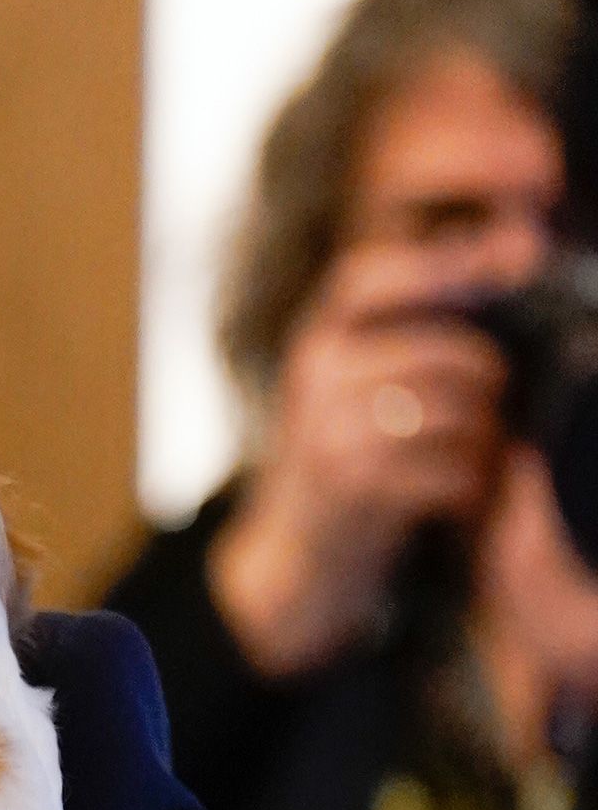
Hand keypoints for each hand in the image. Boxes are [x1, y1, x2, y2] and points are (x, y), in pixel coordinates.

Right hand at [210, 239, 508, 674]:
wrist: (290, 561)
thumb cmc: (340, 462)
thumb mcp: (345, 384)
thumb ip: (400, 332)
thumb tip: (502, 261)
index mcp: (314, 338)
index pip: (370, 276)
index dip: (445, 258)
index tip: (518, 249)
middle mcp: (316, 376)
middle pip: (448, 355)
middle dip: (490, 385)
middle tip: (493, 408)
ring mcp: (331, 432)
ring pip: (458, 413)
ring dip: (485, 440)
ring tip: (476, 456)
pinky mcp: (354, 487)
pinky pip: (452, 468)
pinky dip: (471, 485)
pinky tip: (462, 494)